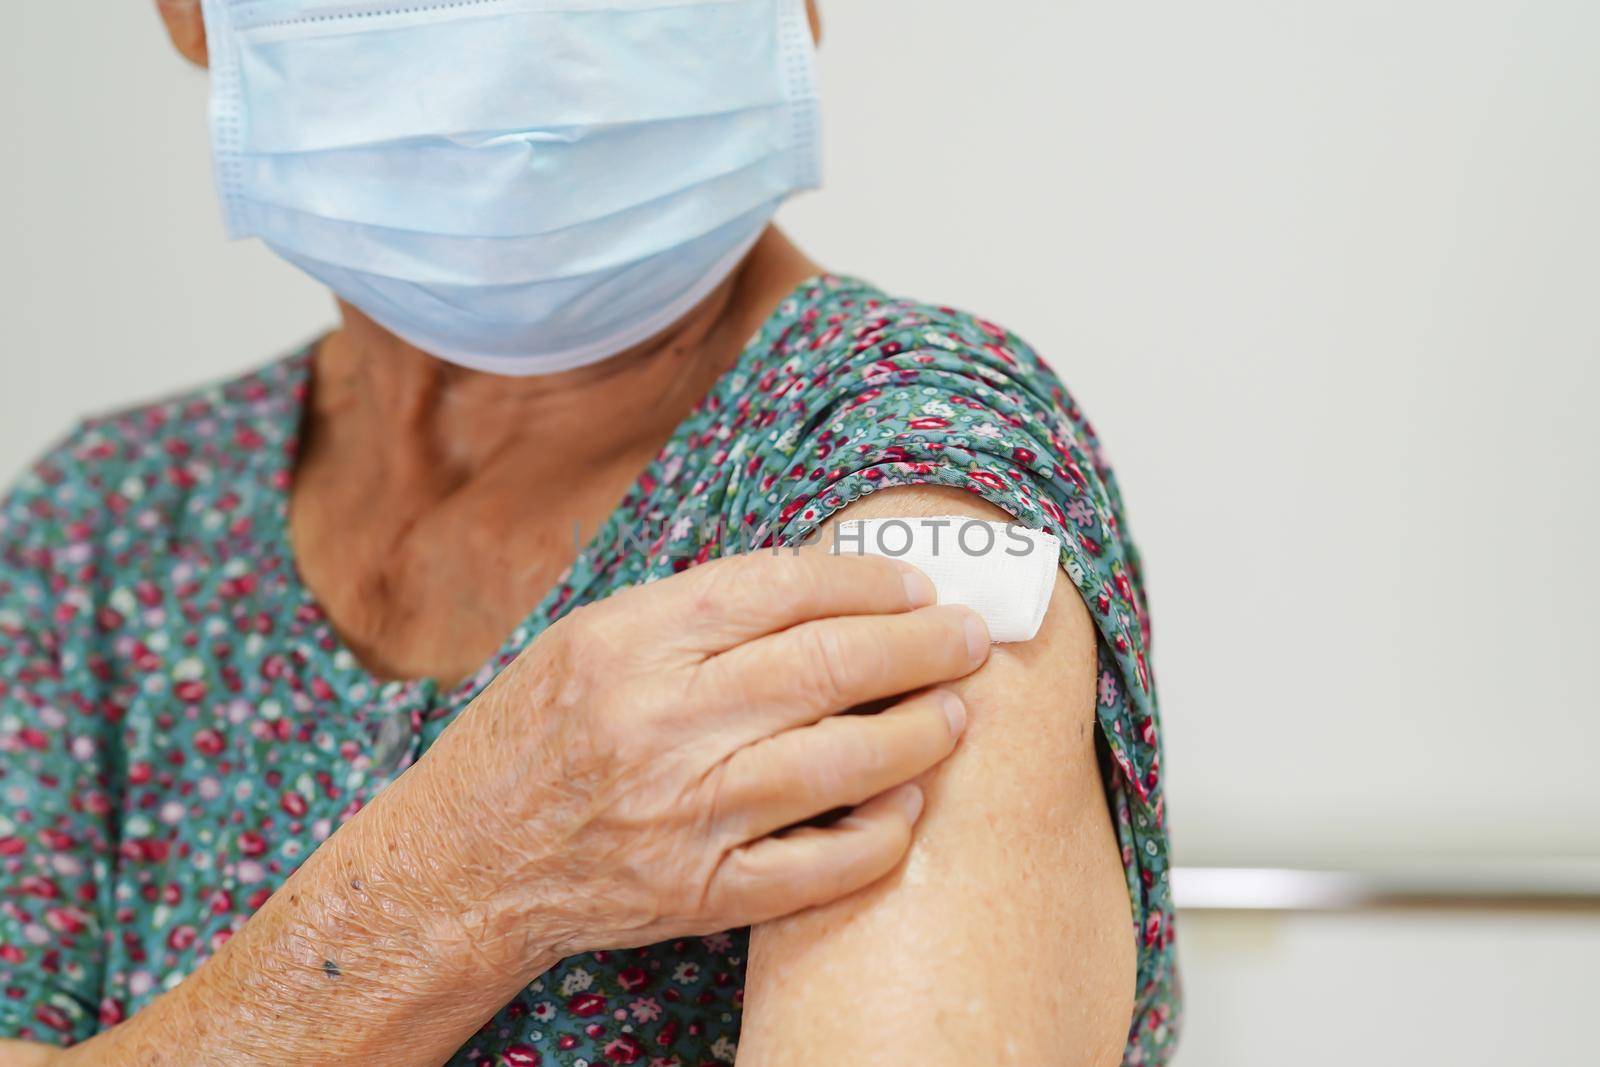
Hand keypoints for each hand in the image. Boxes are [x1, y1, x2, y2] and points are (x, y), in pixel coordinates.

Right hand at [397, 550, 990, 967]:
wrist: (464, 863)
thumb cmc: (533, 739)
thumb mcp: (587, 642)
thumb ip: (693, 614)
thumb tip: (820, 589)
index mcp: (627, 643)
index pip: (780, 588)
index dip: (867, 580)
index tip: (916, 585)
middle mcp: (659, 723)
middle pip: (828, 664)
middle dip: (922, 645)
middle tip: (970, 638)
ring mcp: (684, 814)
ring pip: (840, 760)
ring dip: (919, 732)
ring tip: (954, 713)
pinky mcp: (701, 892)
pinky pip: (819, 864)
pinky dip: (879, 833)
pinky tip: (907, 803)